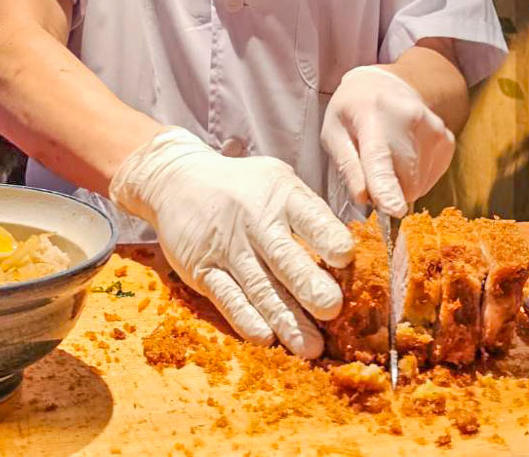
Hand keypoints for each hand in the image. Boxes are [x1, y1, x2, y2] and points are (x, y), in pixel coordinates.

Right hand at [109, 127, 354, 357]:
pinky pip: (227, 298)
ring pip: (259, 287)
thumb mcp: (279, 183)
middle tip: (332, 309)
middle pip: (283, 257)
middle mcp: (254, 220)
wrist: (178, 181)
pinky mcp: (203, 269)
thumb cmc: (246, 188)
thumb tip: (351, 261)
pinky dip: (247, 320)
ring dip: (286, 319)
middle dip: (308, 285)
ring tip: (311, 347)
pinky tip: (266, 338)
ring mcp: (227, 247)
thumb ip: (311, 216)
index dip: (327, 237)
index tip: (346, 257)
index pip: (309, 216)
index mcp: (281, 194)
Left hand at [320, 65, 456, 217]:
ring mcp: (434, 130)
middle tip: (371, 170)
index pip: (380, 160)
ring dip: (400, 183)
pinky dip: (414, 177)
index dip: (387, 189)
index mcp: (372, 119)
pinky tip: (403, 154)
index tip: (395, 210)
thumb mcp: (334, 133)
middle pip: (404, 183)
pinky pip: (430, 179)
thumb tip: (363, 199)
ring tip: (387, 154)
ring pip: (418, 186)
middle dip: (386, 191)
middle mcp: (410, 122)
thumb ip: (347, 167)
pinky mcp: (447, 140)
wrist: (385, 84)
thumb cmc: (352, 112)